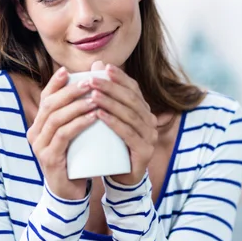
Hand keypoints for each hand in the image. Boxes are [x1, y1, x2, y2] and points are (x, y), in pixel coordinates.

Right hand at [27, 67, 96, 199]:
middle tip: (90, 81)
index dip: (55, 83)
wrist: (69, 193)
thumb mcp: (73, 135)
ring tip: (96, 97)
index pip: (44, 98)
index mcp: (38, 125)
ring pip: (56, 118)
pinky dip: (79, 123)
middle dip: (70, 90)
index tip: (69, 71)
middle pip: (50, 104)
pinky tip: (93, 116)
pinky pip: (64, 135)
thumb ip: (75, 116)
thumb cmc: (74, 159)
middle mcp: (34, 133)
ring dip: (77, 105)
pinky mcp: (49, 158)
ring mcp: (39, 146)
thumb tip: (90, 89)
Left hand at [89, 62, 157, 184]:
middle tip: (91, 79)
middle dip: (110, 87)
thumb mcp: (107, 118)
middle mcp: (150, 121)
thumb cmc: (111, 144)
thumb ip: (105, 94)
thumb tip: (96, 64)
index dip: (119, 77)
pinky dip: (114, 123)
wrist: (120, 177)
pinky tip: (100, 115)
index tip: (103, 67)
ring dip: (110, 103)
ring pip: (130, 115)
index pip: (133, 89)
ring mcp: (149, 136)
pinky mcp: (145, 151)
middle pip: (131, 99)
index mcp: (143, 111)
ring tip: (92, 95)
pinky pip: (128, 134)